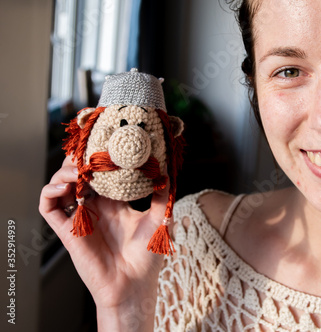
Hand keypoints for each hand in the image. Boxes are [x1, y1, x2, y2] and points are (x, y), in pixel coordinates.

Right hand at [39, 155, 168, 329]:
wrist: (133, 285)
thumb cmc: (147, 255)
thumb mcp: (159, 219)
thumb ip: (162, 196)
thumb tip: (166, 171)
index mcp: (114, 200)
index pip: (100, 171)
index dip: (99, 156)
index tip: (106, 141)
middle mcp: (94, 205)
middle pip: (77, 173)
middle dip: (79, 159)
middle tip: (89, 152)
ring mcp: (79, 216)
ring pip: (60, 185)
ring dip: (64, 172)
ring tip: (79, 170)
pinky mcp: (67, 231)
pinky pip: (48, 208)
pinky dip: (50, 193)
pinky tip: (65, 187)